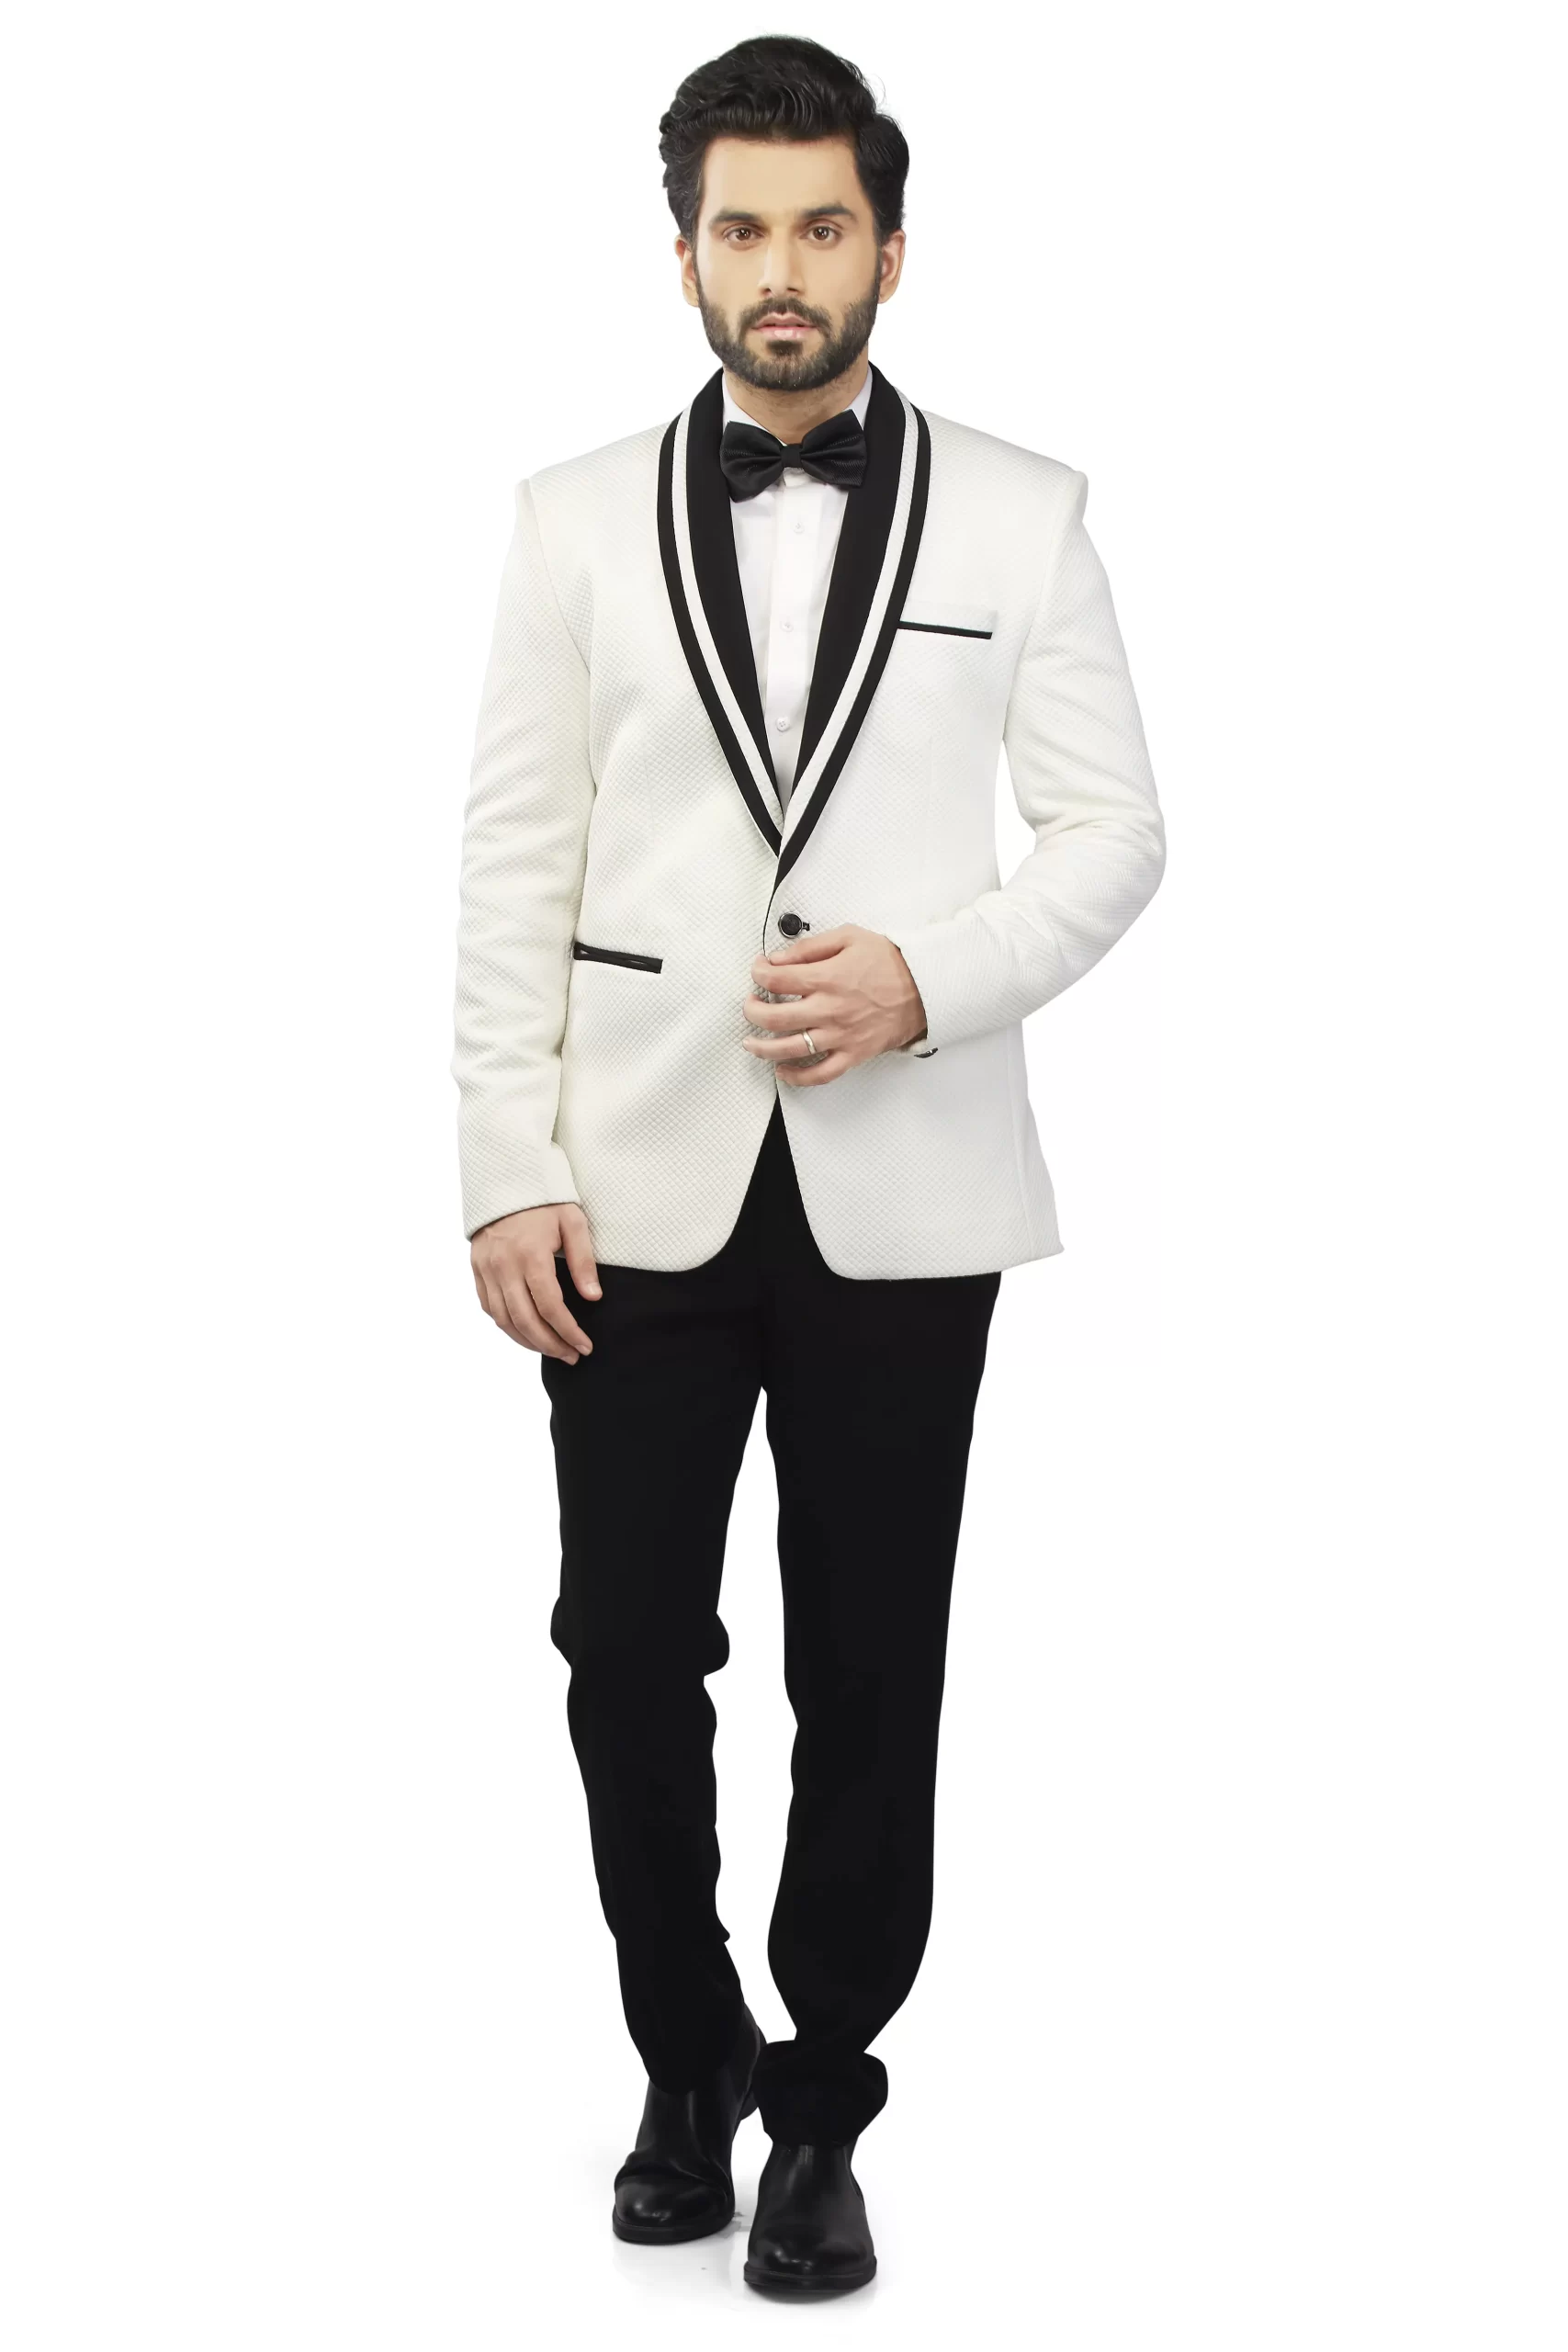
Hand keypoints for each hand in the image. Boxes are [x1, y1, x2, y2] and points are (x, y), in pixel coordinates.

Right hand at [470, 1202, 599, 1360]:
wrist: (504, 1178)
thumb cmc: (544, 1199)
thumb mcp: (572, 1222)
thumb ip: (583, 1261)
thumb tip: (593, 1298)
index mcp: (530, 1255)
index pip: (550, 1307)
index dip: (568, 1332)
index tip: (585, 1346)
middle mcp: (504, 1266)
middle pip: (525, 1321)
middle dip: (550, 1344)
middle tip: (571, 1356)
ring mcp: (486, 1269)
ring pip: (503, 1320)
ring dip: (528, 1341)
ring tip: (552, 1350)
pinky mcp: (477, 1269)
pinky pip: (489, 1307)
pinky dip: (506, 1325)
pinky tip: (525, 1332)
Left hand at [742, 924, 927, 1083]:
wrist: (926, 986)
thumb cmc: (890, 962)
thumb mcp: (849, 936)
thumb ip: (810, 947)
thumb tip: (778, 958)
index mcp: (827, 978)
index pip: (776, 980)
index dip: (758, 974)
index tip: (758, 971)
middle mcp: (830, 1009)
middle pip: (775, 1018)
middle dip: (752, 1011)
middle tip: (750, 1005)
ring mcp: (841, 1035)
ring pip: (790, 1049)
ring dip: (763, 1048)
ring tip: (751, 1043)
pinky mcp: (853, 1054)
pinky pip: (820, 1074)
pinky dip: (797, 1077)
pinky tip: (783, 1071)